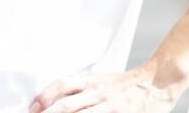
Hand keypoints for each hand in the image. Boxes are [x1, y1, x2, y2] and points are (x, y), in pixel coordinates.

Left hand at [30, 66, 176, 112]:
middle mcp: (97, 93)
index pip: (61, 85)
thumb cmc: (124, 85)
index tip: (33, 107)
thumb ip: (78, 89)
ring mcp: (110, 107)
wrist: (155, 83)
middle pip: (67, 106)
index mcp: (90, 81)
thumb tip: (52, 100)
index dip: (44, 96)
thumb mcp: (98, 81)